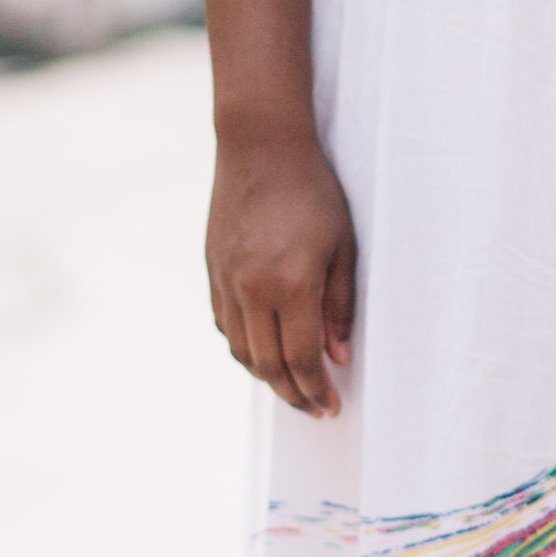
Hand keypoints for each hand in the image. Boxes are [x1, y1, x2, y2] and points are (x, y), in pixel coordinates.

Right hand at [207, 131, 356, 415]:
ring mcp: (225, 281)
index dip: (317, 389)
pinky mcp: (212, 271)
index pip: (301, 359)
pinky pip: (226, 326)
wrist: (259, 147)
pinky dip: (245, 348)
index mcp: (289, 284)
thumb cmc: (312, 191)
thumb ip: (339, 306)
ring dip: (267, 377)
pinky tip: (265, 350)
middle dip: (294, 395)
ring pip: (242, 351)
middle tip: (316, 409)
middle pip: (267, 365)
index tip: (332, 406)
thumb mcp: (343, 246)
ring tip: (293, 386)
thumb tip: (338, 357)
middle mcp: (250, 289)